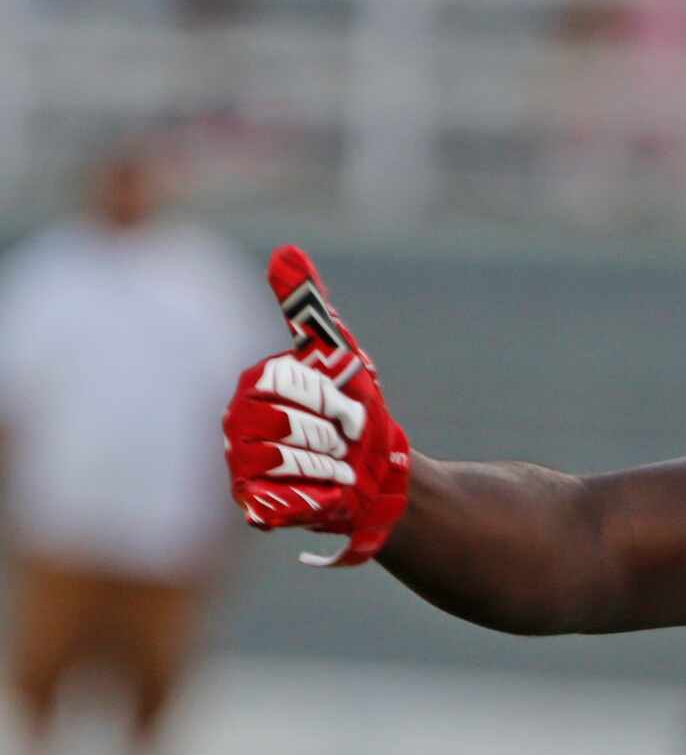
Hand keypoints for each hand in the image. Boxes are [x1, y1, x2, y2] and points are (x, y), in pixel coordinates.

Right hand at [224, 246, 410, 567]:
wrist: (379, 475)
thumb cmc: (356, 413)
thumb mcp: (338, 355)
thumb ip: (309, 307)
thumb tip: (286, 250)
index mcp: (255, 383)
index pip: (290, 386)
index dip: (330, 400)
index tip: (348, 409)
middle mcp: (237, 421)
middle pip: (288, 425)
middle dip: (331, 435)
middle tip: (342, 442)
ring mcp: (240, 463)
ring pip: (286, 460)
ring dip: (327, 466)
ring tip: (333, 467)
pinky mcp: (252, 504)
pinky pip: (276, 497)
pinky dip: (312, 495)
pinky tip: (322, 493)